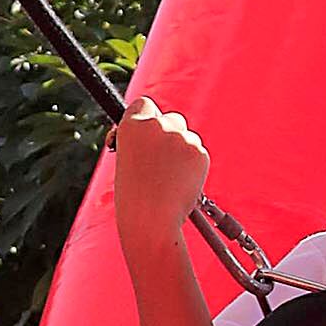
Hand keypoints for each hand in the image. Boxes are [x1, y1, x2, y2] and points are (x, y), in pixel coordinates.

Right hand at [112, 97, 212, 248]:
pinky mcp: (199, 152)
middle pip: (172, 118)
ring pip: (188, 136)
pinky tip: (181, 183)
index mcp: (132, 126)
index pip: (144, 104)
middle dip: (170, 133)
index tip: (147, 130)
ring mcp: (180, 137)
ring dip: (182, 152)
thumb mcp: (126, 161)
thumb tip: (157, 127)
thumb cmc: (133, 197)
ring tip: (169, 179)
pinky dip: (193, 166)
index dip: (147, 117)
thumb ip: (142, 140)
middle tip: (162, 161)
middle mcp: (156, 125)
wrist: (151, 221)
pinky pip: (198, 153)